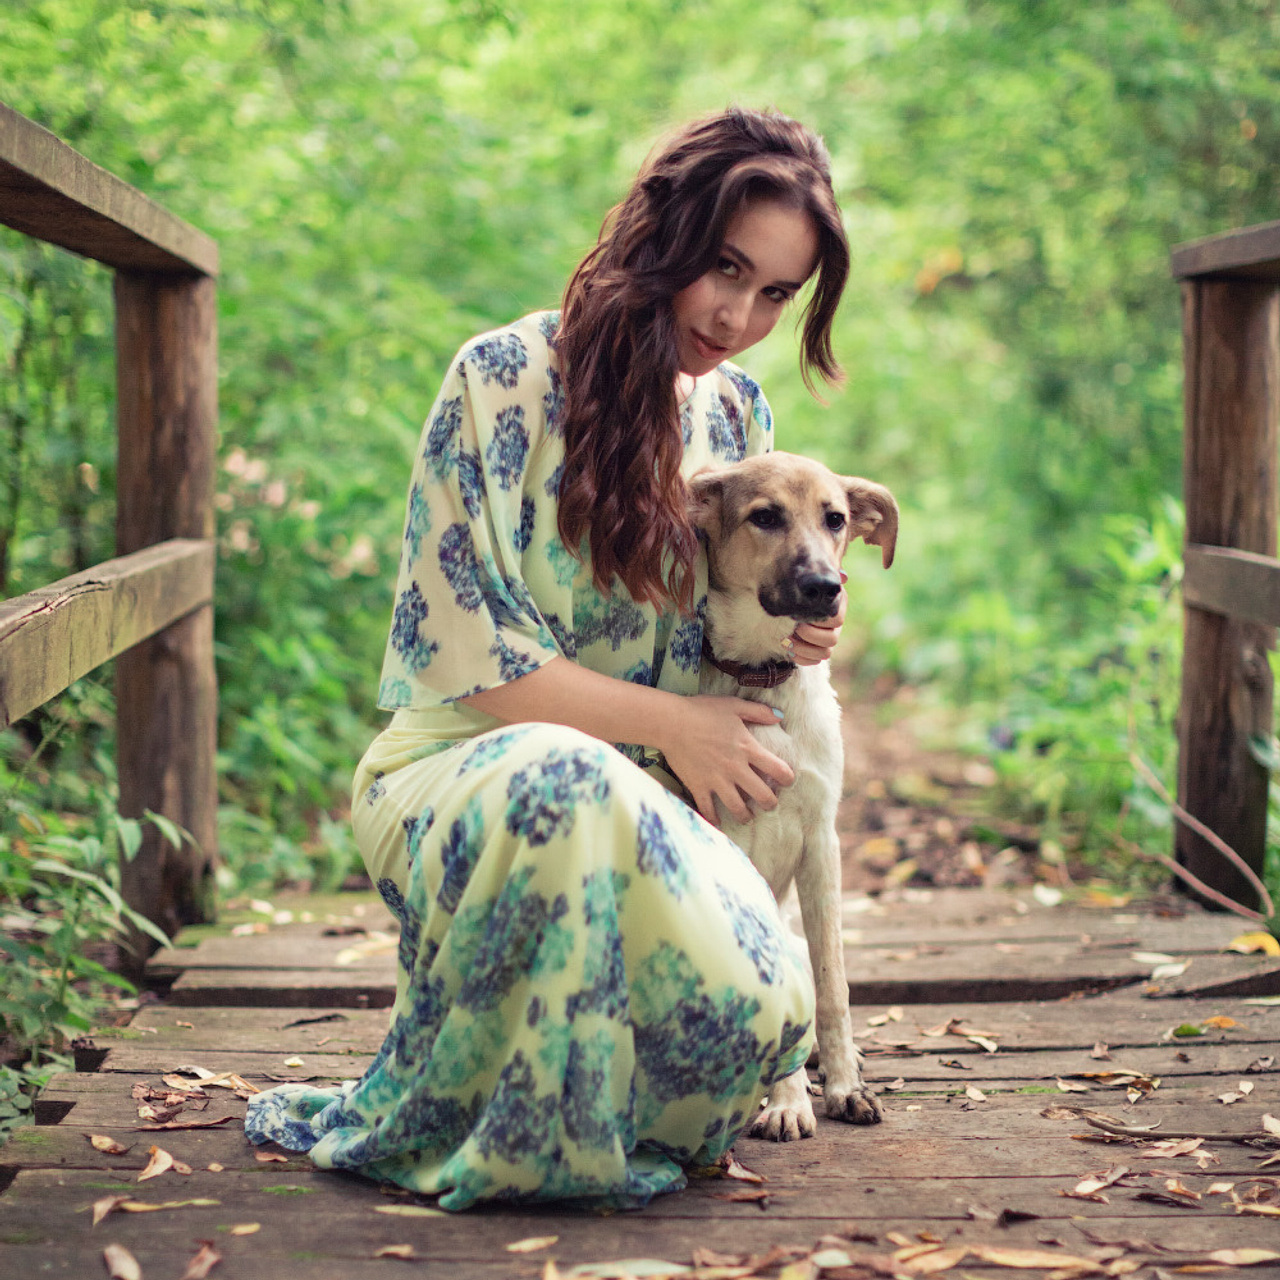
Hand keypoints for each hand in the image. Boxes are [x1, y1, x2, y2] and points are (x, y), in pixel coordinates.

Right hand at [661, 695, 794, 825]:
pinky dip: (714, 819)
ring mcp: (716, 780)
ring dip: (746, 815)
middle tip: (769, 804)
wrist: (670, 722)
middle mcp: (735, 768)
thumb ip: (758, 711)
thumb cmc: (702, 711)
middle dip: (770, 803)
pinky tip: (719, 823)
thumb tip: (780, 717)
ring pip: (738, 808)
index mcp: (748, 748)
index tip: (787, 780)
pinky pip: (708, 809)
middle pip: (762, 795)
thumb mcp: (734, 705)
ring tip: (748, 816)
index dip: (787, 778)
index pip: (777, 769)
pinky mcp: (698, 786)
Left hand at [786, 575, 846, 666]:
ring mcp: (826, 640)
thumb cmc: (799, 586)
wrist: (787, 597)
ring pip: (825, 653)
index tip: (800, 614)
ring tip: (787, 639)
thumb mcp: (809, 578)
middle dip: (810, 635)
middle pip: (832, 639)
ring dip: (804, 648)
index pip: (836, 619)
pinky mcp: (815, 651)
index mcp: (837, 607)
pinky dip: (801, 658)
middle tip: (794, 628)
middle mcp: (835, 625)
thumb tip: (843, 576)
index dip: (820, 620)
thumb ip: (824, 575)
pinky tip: (788, 649)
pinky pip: (814, 662)